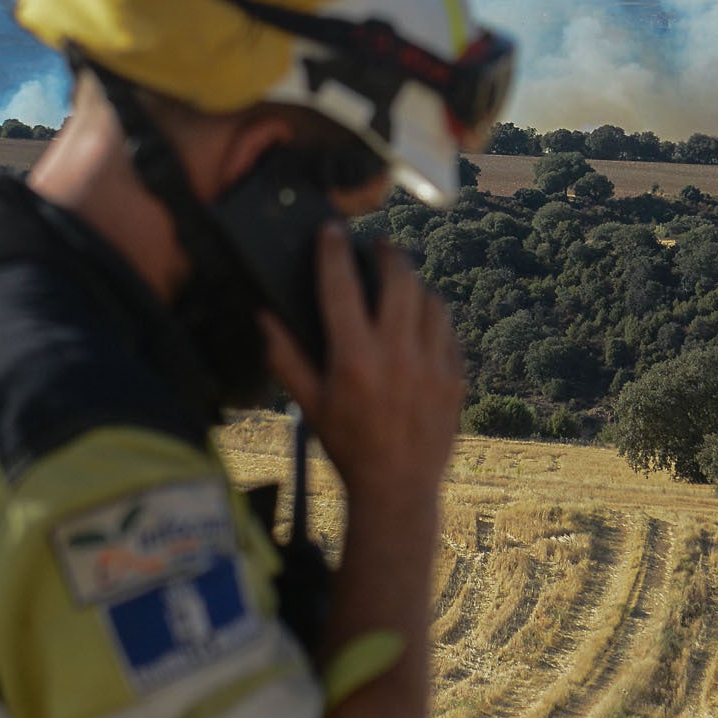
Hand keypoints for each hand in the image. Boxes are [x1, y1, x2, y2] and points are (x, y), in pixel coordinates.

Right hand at [262, 226, 462, 510]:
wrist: (397, 487)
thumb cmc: (347, 446)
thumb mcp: (309, 404)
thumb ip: (284, 357)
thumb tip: (262, 317)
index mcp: (354, 358)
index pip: (340, 285)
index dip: (334, 250)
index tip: (332, 229)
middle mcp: (396, 354)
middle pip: (399, 278)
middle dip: (388, 253)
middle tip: (379, 245)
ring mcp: (432, 363)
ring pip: (430, 299)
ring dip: (415, 283)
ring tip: (402, 280)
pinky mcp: (455, 376)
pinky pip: (448, 328)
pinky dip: (434, 315)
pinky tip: (422, 317)